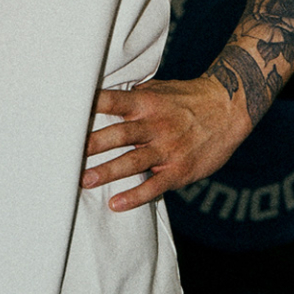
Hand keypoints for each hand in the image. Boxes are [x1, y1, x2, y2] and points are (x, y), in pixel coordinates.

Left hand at [80, 66, 248, 209]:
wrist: (230, 108)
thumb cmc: (187, 100)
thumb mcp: (159, 90)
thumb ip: (132, 98)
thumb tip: (98, 99)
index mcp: (146, 101)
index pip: (112, 101)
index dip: (89, 106)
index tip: (65, 114)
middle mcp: (154, 124)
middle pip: (118, 134)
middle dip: (91, 145)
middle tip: (64, 155)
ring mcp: (168, 148)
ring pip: (132, 161)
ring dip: (107, 171)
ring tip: (84, 181)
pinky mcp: (179, 170)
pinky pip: (154, 186)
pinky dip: (135, 196)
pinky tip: (116, 204)